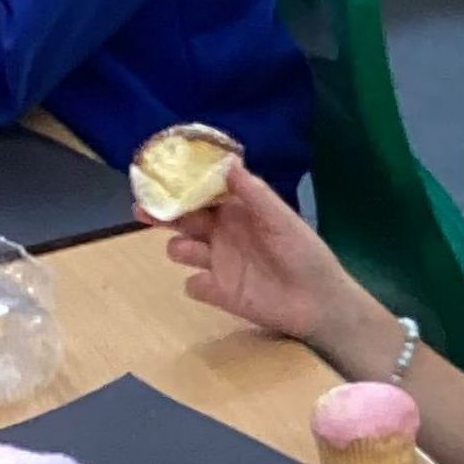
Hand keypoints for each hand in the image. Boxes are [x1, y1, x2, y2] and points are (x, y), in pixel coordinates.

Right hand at [160, 162, 360, 346]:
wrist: (318, 302)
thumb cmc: (304, 253)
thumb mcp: (282, 218)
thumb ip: (254, 193)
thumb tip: (228, 162)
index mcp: (236, 211)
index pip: (201, 194)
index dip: (181, 186)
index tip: (160, 176)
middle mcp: (222, 234)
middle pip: (182, 220)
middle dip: (162, 213)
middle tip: (144, 209)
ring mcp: (218, 264)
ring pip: (181, 250)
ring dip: (179, 247)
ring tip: (187, 248)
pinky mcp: (219, 293)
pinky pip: (194, 286)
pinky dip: (197, 284)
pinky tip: (210, 284)